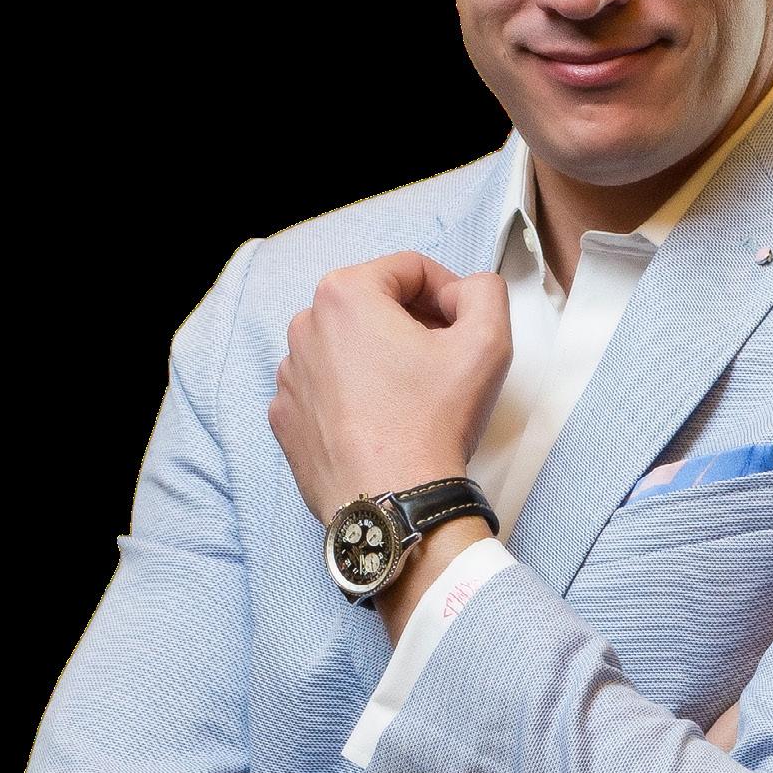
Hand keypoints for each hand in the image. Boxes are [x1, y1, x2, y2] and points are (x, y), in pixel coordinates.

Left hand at [267, 253, 511, 524]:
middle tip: (445, 362)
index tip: (464, 326)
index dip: (448, 292)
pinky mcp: (285, 417)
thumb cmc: (433, 422)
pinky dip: (353, 394)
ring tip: (413, 397)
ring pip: (348, 346)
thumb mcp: (487, 340)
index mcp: (344, 294)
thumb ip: (484, 291)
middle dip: (413, 324)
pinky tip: (383, 421)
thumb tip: (465, 290)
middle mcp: (304, 326)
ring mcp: (289, 375)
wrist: (393, 503)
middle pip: (374, 305)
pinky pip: (326, 387)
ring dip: (382, 358)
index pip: (408, 269)